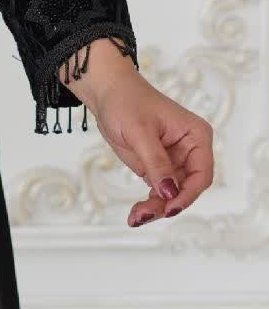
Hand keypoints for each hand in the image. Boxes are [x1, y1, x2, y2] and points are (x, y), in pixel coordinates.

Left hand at [81, 68, 214, 227]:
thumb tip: (170, 192)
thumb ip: (156, 162)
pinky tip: (136, 213)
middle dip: (168, 205)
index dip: (188, 194)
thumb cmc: (126, 100)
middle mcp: (190, 150)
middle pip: (187, 188)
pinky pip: (159, 192)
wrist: (106, 92)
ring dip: (157, 208)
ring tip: (136, 216)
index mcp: (196, 136)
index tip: (169, 208)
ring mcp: (174, 160)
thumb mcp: (140, 131)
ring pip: (173, 194)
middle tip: (144, 215)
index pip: (202, 174)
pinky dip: (150, 203)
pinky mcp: (158, 167)